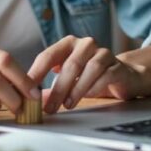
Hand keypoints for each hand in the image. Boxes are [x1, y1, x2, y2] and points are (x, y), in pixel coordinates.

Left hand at [28, 35, 144, 113]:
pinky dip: (94, 87)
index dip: (36, 73)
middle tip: (49, 107)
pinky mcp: (118, 66)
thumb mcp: (68, 79)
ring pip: (90, 68)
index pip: (48, 55)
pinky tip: (88, 97)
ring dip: (77, 89)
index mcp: (68, 43)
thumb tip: (31, 101)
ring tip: (68, 105)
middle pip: (70, 64)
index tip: (27, 90)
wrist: (123, 76)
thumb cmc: (90, 76)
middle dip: (58, 88)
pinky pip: (105, 75)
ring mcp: (103, 53)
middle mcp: (86, 44)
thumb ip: (51, 88)